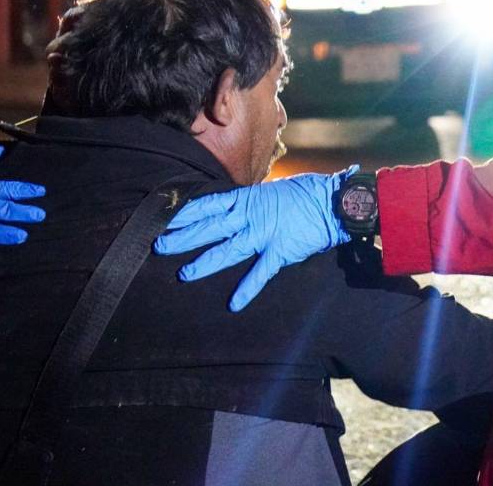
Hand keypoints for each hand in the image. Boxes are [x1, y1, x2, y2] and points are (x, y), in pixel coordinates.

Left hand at [154, 167, 358, 310]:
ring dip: (204, 263)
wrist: (333, 203)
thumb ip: (254, 202)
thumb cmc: (308, 192)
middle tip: (160, 245)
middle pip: (209, 228)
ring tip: (184, 274)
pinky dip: (247, 289)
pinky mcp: (279, 252)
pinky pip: (260, 273)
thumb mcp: (275, 190)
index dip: (185, 212)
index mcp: (247, 199)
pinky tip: (233, 303)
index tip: (165, 216)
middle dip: (183, 238)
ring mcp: (263, 235)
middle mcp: (250, 217)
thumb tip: (240, 207)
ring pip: (227, 250)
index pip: (209, 205)